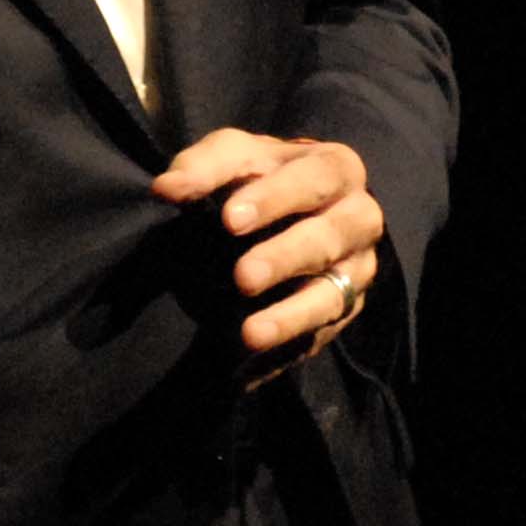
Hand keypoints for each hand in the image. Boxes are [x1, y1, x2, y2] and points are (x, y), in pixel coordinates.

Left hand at [151, 128, 379, 382]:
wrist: (295, 207)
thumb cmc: (262, 176)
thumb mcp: (235, 157)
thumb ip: (202, 167)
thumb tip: (166, 188)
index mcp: (337, 168)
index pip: (314, 178)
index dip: (275, 199)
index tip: (230, 220)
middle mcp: (359, 217)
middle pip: (330, 237)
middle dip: (286, 258)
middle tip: (242, 278)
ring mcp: (357, 268)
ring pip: (333, 294)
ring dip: (292, 316)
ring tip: (249, 335)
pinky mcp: (346, 308)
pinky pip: (322, 334)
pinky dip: (286, 349)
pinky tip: (250, 369)